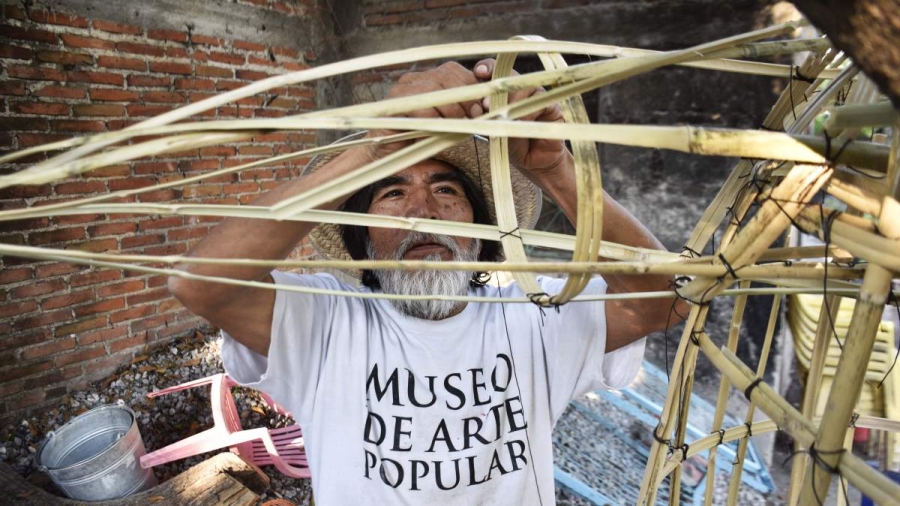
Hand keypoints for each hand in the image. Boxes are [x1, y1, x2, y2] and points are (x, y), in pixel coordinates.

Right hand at [361, 62, 484, 161]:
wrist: (393, 158)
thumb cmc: (424, 139)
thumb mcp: (451, 122)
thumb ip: (466, 109)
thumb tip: (486, 104)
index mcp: (428, 78)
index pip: (454, 69)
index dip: (472, 82)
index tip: (485, 103)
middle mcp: (414, 79)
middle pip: (446, 74)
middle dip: (466, 95)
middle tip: (477, 114)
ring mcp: (400, 90)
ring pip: (433, 87)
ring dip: (452, 107)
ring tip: (461, 123)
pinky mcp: (391, 105)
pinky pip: (417, 104)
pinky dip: (433, 115)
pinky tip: (441, 127)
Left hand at [473, 58, 567, 177]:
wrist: (533, 162)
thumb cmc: (511, 144)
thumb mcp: (495, 130)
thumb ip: (489, 116)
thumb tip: (480, 106)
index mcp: (503, 90)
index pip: (495, 71)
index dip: (488, 67)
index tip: (479, 72)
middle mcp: (520, 89)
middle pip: (509, 76)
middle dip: (497, 87)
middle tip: (486, 103)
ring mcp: (536, 96)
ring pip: (524, 87)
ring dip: (511, 100)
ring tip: (500, 115)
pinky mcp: (551, 106)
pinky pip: (540, 102)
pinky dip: (528, 113)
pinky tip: (520, 123)